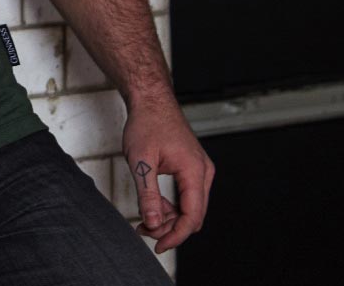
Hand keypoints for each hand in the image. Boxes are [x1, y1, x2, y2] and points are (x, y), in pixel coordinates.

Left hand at [122, 97, 213, 252]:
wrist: (151, 98)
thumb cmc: (147, 122)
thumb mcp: (141, 160)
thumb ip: (148, 194)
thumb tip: (152, 223)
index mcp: (195, 170)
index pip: (192, 216)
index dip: (175, 235)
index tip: (158, 245)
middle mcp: (203, 172)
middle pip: (193, 214)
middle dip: (170, 227)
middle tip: (145, 230)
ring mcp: (199, 169)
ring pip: (190, 207)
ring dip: (169, 217)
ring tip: (145, 220)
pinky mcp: (192, 167)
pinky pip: (187, 195)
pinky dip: (171, 205)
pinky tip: (153, 206)